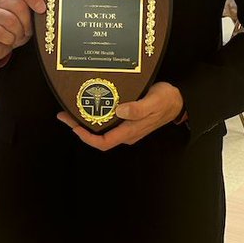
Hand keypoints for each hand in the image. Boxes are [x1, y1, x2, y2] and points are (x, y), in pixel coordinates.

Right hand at [0, 0, 45, 61]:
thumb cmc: (14, 29)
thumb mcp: (26, 18)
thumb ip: (33, 9)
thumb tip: (45, 8)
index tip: (42, 9)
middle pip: (18, 5)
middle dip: (27, 22)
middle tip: (27, 31)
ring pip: (10, 20)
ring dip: (18, 33)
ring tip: (17, 36)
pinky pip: (0, 32)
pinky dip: (9, 39)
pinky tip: (8, 40)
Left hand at [57, 81, 183, 151]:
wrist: (178, 101)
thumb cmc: (167, 100)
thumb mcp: (154, 102)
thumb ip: (138, 109)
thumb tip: (120, 111)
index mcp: (130, 131)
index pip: (104, 142)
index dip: (86, 137)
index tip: (73, 126)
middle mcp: (126, 132)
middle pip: (98, 137)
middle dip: (80, 128)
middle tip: (65, 114)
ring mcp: (127, 127)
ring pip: (102, 129)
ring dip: (86, 122)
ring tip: (72, 110)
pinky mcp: (127, 119)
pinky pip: (108, 122)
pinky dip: (96, 115)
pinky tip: (90, 105)